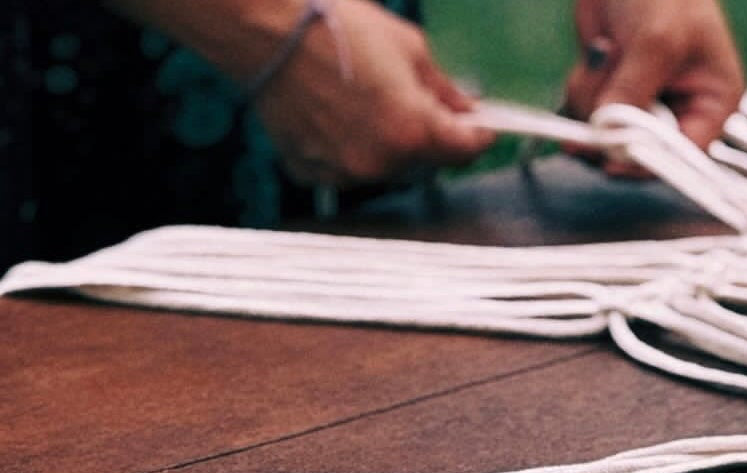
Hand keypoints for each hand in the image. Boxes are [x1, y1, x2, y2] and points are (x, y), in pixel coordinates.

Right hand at [252, 0, 494, 185]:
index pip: (466, 149)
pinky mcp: (315, 173)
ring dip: (392, 146)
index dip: (479, 135)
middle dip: (432, 138)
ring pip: (389, 169)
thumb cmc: (336, 25)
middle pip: (427, 163)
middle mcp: (384, 162)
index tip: (482, 126)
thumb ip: (443, 88)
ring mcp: (347, 172)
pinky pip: (348, 169)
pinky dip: (352, 149)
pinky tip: (337, 115)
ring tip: (371, 102)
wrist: (264, 27)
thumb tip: (466, 108)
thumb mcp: (408, 46)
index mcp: (414, 130)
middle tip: (420, 104)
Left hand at [562, 0, 744, 156]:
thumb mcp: (656, 40)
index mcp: (713, 104)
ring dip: (593, 101)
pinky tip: (595, 56)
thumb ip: (633, 94)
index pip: (682, 158)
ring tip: (604, 53)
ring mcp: (646, 106)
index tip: (611, 162)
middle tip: (593, 112)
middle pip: (640, 154)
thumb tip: (607, 138)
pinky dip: (582, 90)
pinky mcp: (615, 95)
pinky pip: (589, 116)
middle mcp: (682, 112)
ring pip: (608, 136)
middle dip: (611, 129)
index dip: (646, 164)